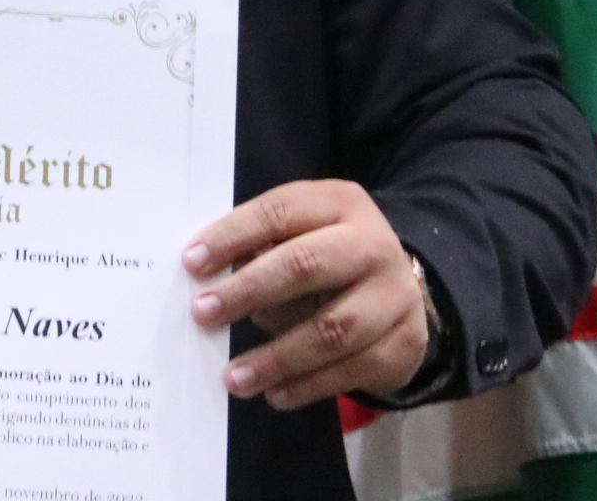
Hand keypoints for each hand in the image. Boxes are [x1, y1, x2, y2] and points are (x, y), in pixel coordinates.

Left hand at [183, 180, 429, 409]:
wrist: (400, 289)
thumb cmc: (328, 256)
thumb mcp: (300, 235)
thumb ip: (259, 249)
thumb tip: (206, 280)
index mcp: (339, 203)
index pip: (279, 212)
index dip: (233, 235)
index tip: (191, 263)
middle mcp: (373, 244)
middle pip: (306, 264)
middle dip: (249, 290)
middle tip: (203, 313)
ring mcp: (395, 296)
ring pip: (333, 329)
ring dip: (277, 356)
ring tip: (234, 376)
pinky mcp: (404, 343)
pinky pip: (353, 370)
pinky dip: (308, 386)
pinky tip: (274, 394)